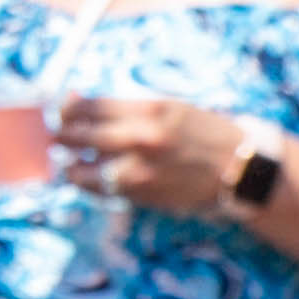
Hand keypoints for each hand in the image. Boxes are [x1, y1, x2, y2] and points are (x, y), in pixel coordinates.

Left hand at [46, 92, 244, 216]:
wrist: (242, 170)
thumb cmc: (204, 133)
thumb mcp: (170, 108)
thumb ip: (126, 109)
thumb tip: (79, 104)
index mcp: (150, 110)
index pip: (89, 107)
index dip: (67, 109)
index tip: (60, 111)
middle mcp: (141, 138)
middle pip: (78, 135)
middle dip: (61, 134)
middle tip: (56, 135)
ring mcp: (138, 169)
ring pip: (80, 169)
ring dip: (69, 163)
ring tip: (68, 159)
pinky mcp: (139, 195)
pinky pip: (98, 189)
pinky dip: (88, 183)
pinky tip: (88, 176)